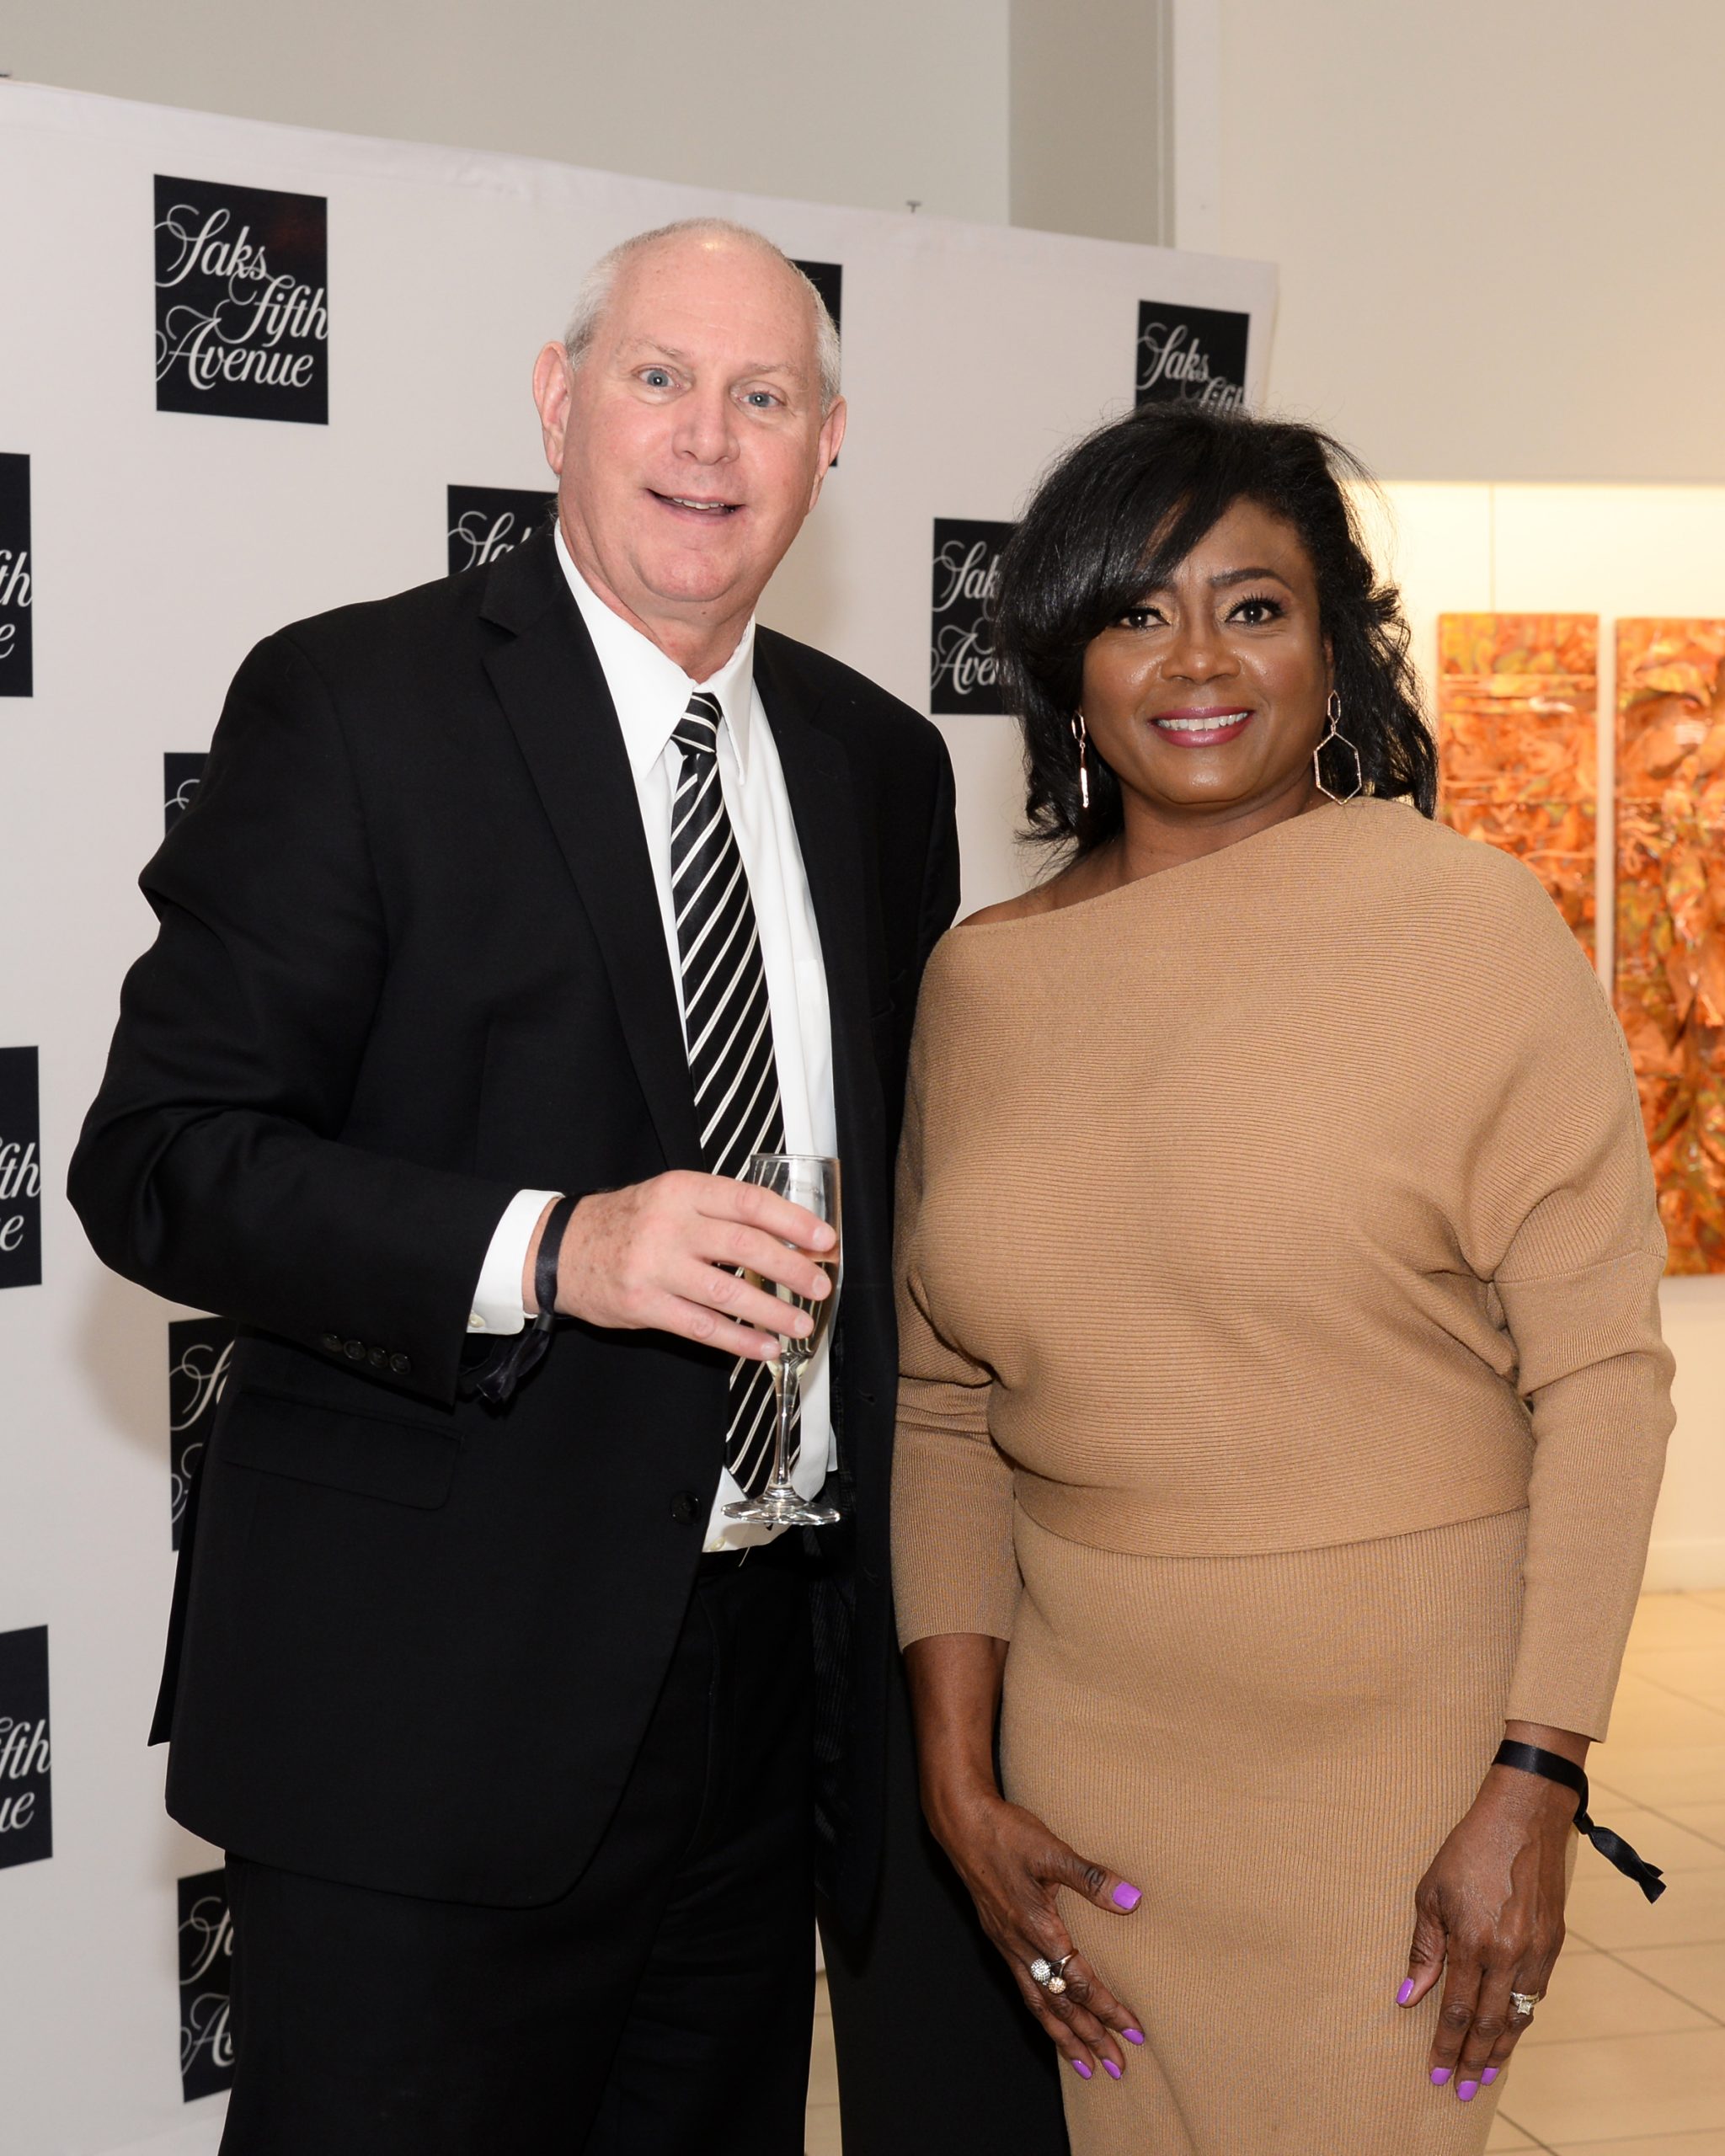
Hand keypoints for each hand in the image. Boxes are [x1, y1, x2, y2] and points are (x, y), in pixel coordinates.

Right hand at [526, 1173, 833, 1357]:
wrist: (562, 1249)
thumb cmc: (629, 1223)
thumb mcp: (671, 1197)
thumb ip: (720, 1210)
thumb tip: (786, 1235)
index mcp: (683, 1190)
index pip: (749, 1202)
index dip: (793, 1221)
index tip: (824, 1240)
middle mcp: (670, 1225)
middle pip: (745, 1246)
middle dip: (791, 1268)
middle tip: (820, 1285)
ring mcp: (655, 1267)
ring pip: (727, 1293)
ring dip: (772, 1311)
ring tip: (801, 1324)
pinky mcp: (644, 1305)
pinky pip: (702, 1327)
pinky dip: (740, 1340)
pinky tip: (765, 1347)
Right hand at [927, 1780, 1146, 2083]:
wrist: (962, 1824)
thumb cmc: (1007, 1834)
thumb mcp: (1051, 1849)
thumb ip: (1090, 1877)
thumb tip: (1131, 1899)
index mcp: (1037, 1926)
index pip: (1077, 1981)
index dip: (1105, 2008)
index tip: (1132, 2030)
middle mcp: (1021, 1944)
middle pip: (1059, 2003)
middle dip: (1089, 2036)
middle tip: (1117, 2065)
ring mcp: (1008, 1943)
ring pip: (1038, 2002)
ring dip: (1064, 2035)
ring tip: (1086, 2064)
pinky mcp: (1000, 1937)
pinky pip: (1023, 1986)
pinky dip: (1041, 2010)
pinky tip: (1050, 2018)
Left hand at [1399, 1744, 1578, 2099]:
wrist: (1522, 1818)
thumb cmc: (1469, 1849)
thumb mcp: (1430, 1892)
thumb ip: (1423, 1948)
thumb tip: (1408, 1995)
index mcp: (1472, 1941)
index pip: (1458, 2010)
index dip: (1446, 2044)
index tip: (1435, 2072)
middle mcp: (1508, 1954)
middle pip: (1490, 2023)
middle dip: (1473, 2059)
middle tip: (1460, 2088)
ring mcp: (1536, 1951)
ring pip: (1519, 2015)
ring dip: (1501, 2047)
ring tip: (1484, 2073)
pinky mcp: (1554, 1943)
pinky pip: (1536, 1992)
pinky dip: (1522, 2017)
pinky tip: (1511, 2030)